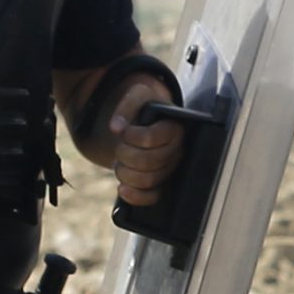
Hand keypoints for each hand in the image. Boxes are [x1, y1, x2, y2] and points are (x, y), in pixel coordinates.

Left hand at [106, 75, 185, 207]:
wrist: (146, 122)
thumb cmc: (144, 108)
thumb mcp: (137, 95)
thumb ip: (127, 105)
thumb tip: (116, 127)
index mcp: (175, 129)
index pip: (152, 138)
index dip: (132, 136)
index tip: (126, 131)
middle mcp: (177, 151)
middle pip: (148, 161)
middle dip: (125, 154)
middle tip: (120, 147)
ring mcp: (169, 170)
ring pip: (148, 180)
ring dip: (125, 173)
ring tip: (120, 162)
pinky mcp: (161, 184)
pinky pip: (152, 197)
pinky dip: (135, 196)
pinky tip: (122, 189)